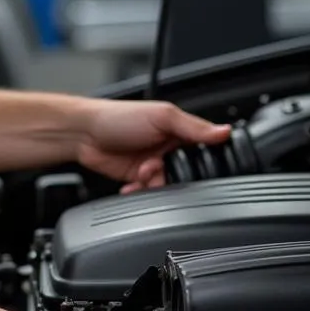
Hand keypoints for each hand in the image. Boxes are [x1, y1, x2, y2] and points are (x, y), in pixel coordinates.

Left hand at [77, 99, 230, 192]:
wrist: (84, 132)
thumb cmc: (118, 116)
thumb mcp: (161, 116)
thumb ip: (193, 127)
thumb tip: (225, 132)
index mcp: (178, 131)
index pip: (203, 150)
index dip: (202, 161)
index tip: (195, 166)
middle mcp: (167, 149)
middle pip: (186, 175)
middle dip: (173, 176)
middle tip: (157, 167)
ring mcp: (152, 165)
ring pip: (167, 187)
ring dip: (155, 185)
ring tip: (142, 173)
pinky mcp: (137, 179)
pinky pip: (148, 194)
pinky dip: (141, 193)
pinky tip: (133, 185)